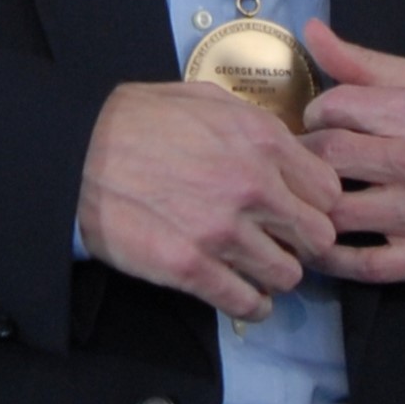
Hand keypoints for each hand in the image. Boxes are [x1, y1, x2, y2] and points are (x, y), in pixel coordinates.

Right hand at [77, 81, 340, 320]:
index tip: (297, 209)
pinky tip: (239, 293)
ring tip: (254, 268)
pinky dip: (249, 304)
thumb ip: (255, 124)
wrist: (76, 153)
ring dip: (273, 274)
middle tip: (279, 242)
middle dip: (301, 242)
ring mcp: (223, 232)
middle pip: (317, 238)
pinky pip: (247, 304)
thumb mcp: (204, 99)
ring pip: (287, 276)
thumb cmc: (135, 119)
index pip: (328, 191)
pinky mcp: (190, 268)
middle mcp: (253, 187)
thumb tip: (288, 148)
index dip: (315, 203)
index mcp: (262, 141)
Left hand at [300, 21, 404, 284]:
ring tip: (302, 203)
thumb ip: (363, 64)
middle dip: (301, 161)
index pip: (335, 106)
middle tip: (298, 166)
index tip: (314, 126)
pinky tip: (320, 244)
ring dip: (309, 210)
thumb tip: (311, 31)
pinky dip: (329, 257)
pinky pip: (359, 264)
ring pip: (337, 212)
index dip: (312, 115)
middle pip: (328, 157)